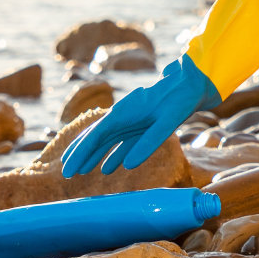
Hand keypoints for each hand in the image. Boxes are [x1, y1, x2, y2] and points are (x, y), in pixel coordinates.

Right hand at [60, 53, 218, 176]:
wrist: (192, 84)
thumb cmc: (179, 100)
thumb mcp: (167, 122)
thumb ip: (149, 143)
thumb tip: (128, 166)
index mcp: (124, 112)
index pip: (95, 135)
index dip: (80, 153)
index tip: (68, 169)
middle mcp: (123, 116)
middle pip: (95, 137)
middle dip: (79, 154)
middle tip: (66, 173)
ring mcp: (131, 120)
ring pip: (107, 140)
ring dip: (93, 156)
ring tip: (81, 172)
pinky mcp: (142, 124)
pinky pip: (123, 142)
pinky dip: (114, 155)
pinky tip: (108, 168)